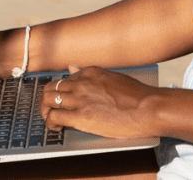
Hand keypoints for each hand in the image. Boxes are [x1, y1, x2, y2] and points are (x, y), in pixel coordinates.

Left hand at [40, 65, 157, 138]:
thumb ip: (90, 74)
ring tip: (52, 119)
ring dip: (46, 111)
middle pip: (51, 88)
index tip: (65, 99)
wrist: (147, 107)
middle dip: (47, 99)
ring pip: (47, 101)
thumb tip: (72, 66)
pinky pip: (54, 117)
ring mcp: (80, 99)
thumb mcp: (112, 77)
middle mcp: (82, 83)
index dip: (63, 91)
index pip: (65, 78)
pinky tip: (57, 127)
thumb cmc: (136, 95)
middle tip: (51, 109)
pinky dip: (51, 122)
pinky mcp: (80, 117)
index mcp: (91, 72)